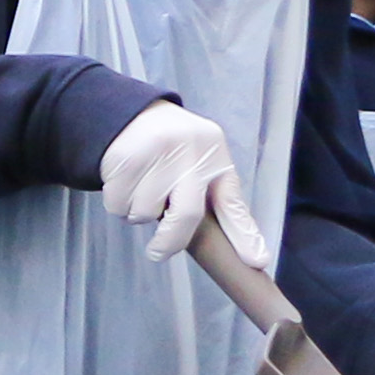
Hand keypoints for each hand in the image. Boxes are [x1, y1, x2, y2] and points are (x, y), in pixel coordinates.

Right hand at [97, 102, 269, 269]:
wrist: (132, 114)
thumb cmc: (172, 150)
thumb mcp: (199, 164)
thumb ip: (209, 197)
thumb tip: (227, 243)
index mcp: (216, 160)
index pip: (232, 204)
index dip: (244, 234)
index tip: (256, 260)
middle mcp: (192, 156)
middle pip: (186, 216)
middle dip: (170, 242)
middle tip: (158, 252)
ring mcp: (158, 156)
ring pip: (144, 213)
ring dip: (138, 212)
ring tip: (141, 190)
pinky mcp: (127, 159)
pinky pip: (118, 204)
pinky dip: (118, 203)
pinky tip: (125, 183)